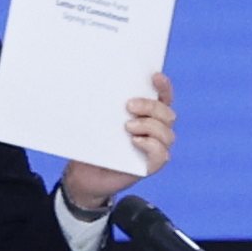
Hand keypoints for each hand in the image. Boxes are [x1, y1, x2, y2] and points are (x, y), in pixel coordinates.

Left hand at [61, 72, 175, 210]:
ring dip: (150, 126)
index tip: (154, 77)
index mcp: (146, 115)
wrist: (84, 173)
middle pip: (167, 114)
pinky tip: (135, 141)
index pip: (163, 98)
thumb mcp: (98, 120)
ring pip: (167, 134)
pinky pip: (162, 155)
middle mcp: (155, 131)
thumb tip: (98, 81)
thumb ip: (105, 104)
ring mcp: (154, 149)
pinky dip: (151, 145)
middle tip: (128, 106)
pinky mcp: (150, 166)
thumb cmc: (92, 143)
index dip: (163, 86)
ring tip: (127, 127)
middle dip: (150, 107)